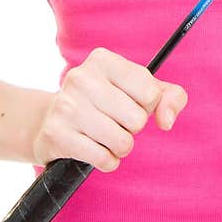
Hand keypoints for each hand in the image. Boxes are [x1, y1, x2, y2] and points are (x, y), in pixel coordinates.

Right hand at [32, 47, 187, 170]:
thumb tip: (167, 121)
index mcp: (103, 60)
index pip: (150, 92)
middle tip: (115, 121)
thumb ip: (170, 97)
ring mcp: (67, 106)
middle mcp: (81, 78)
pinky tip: (94, 149)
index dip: (147, 105)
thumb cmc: (106, 102)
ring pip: (122, 142)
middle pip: (138, 119)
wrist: (51, 120)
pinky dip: (107, 161)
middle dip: (133, 127)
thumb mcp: (139, 90)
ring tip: (106, 136)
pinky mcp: (57, 135)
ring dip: (121, 147)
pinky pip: (104, 159)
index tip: (131, 101)